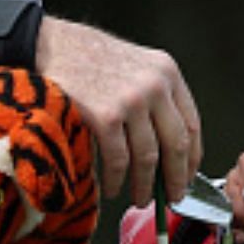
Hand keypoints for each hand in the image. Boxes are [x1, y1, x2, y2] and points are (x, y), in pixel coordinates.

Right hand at [34, 15, 201, 204]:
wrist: (51, 44)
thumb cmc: (91, 58)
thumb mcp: (137, 65)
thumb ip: (157, 97)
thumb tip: (170, 149)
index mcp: (167, 72)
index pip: (192, 124)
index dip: (193, 158)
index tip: (188, 177)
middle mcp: (155, 85)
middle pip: (176, 145)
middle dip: (175, 178)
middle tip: (171, 197)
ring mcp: (131, 101)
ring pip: (149, 158)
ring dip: (145, 186)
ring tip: (140, 198)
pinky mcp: (105, 116)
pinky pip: (118, 160)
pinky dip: (116, 180)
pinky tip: (112, 188)